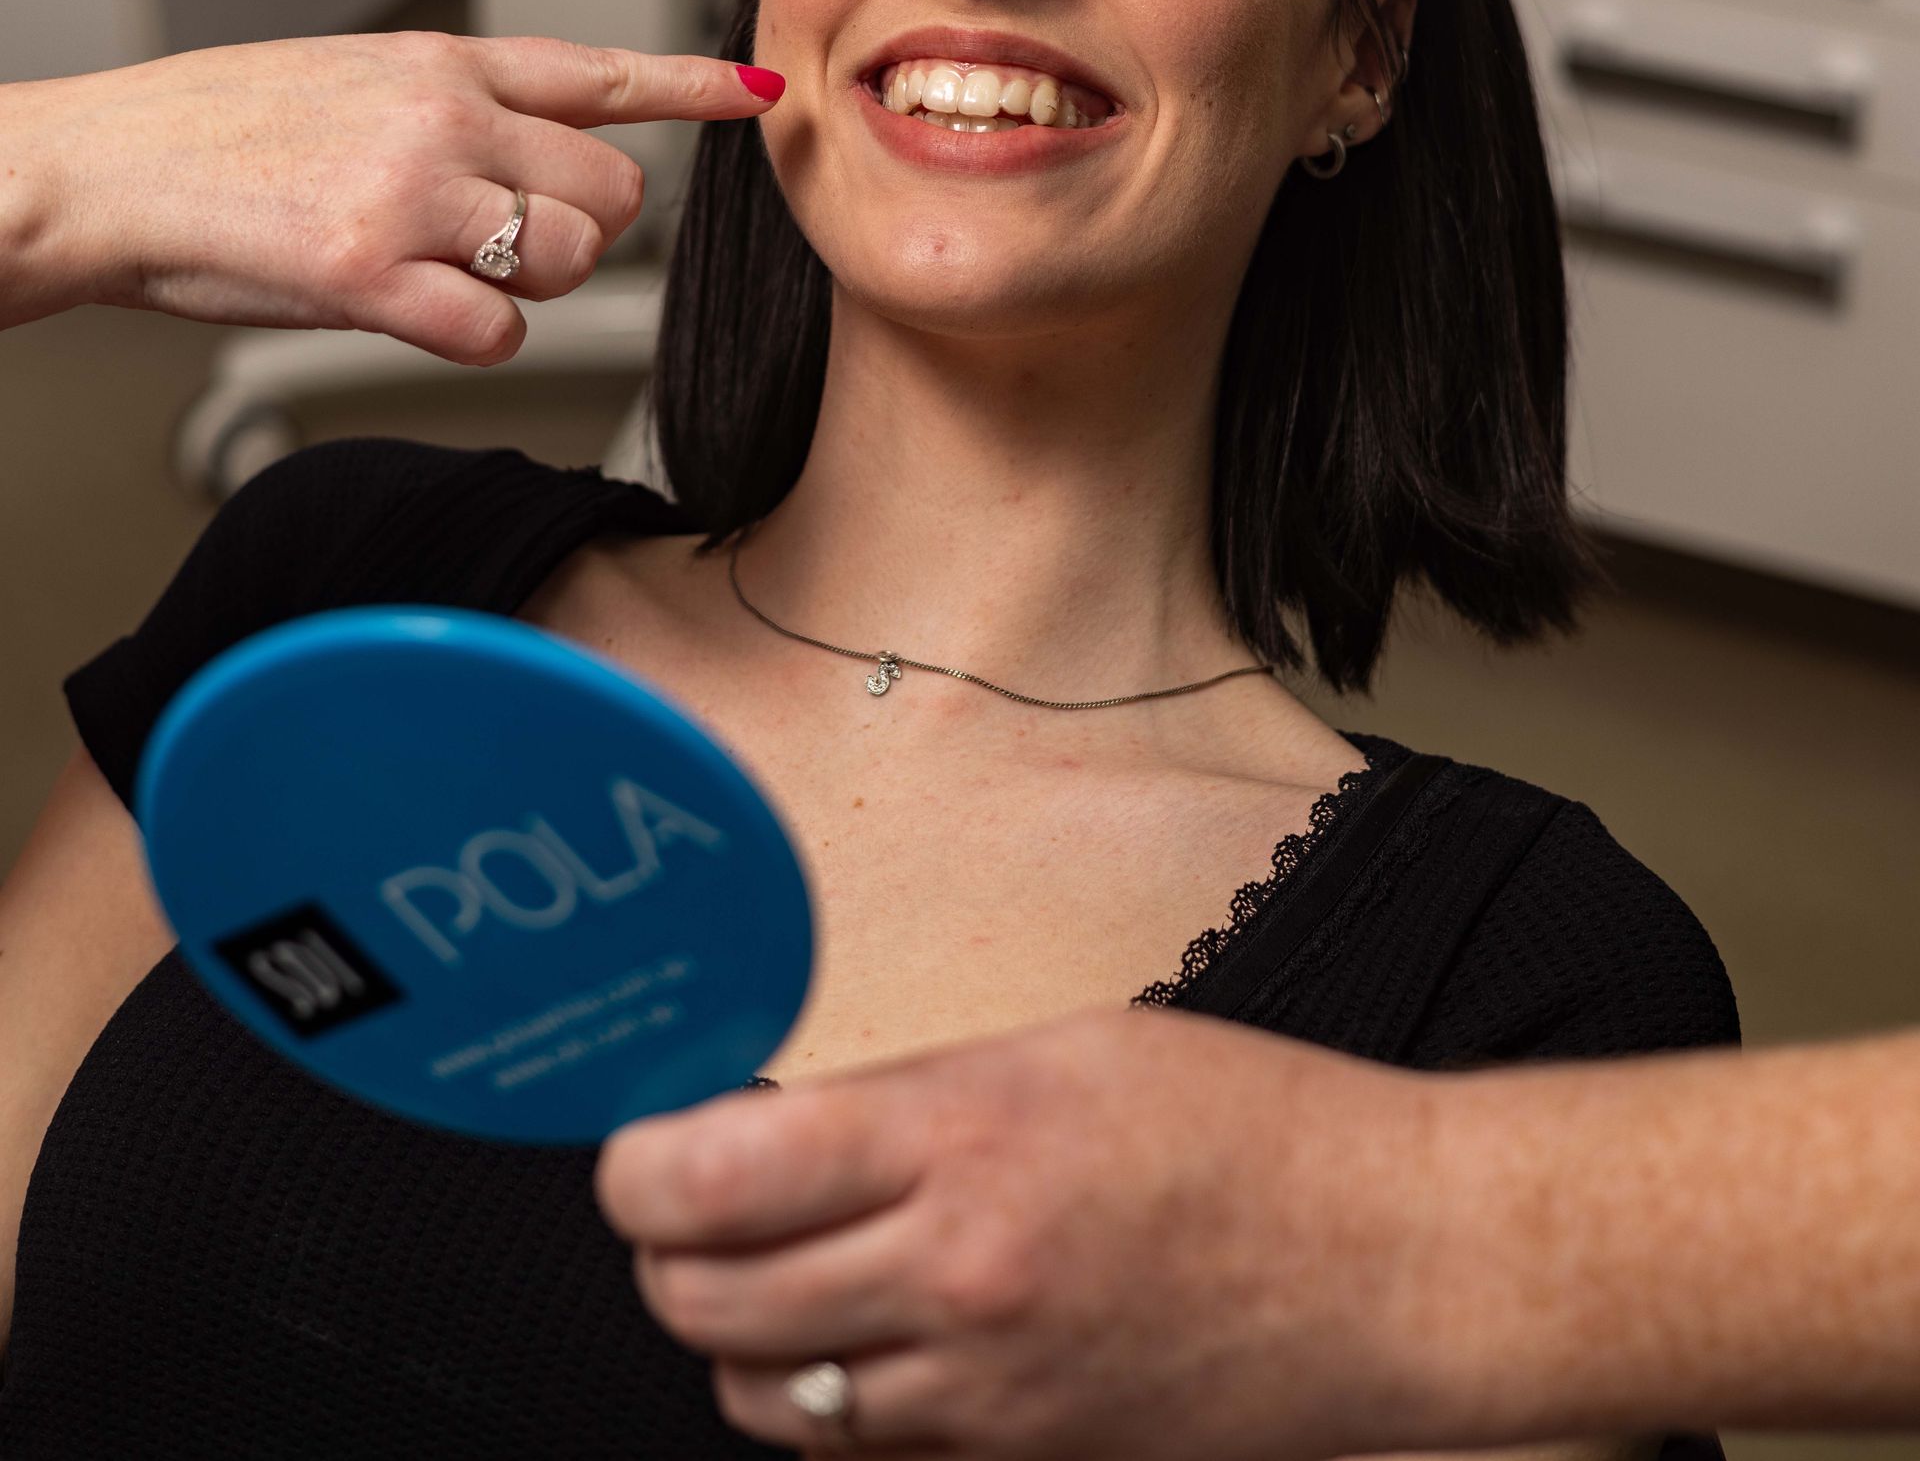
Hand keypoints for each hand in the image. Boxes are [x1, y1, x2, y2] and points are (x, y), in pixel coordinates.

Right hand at [0, 34, 781, 363]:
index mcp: (439, 63)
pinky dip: (472, 339)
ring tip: (437, 272)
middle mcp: (442, 117)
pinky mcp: (371, 275)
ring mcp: (412, 193)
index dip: (688, 84)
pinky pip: (496, 332)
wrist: (104, 172)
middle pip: (609, 192)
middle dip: (578, 233)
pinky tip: (413, 313)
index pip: (596, 68)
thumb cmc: (211, 135)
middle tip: (502, 246)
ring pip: (566, 260)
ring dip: (524, 289)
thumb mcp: (348, 80)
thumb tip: (523, 153)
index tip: (754, 93)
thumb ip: (447, 107)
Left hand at [597, 1008, 1443, 1460]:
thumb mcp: (1065, 1050)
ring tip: (784, 1268)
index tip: (643, 1142)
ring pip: (761, 1399)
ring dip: (743, 1335)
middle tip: (695, 1197)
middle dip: (669, 1249)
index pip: (708, 1180)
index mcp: (962, 1141)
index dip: (637, 1166)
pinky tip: (872, 1337)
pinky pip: (860, 1454)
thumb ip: (910, 1099)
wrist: (1395, 1268)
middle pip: (703, 1303)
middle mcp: (954, 1278)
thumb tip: (774, 1124)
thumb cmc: (1251, 1130)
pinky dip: (832, 1403)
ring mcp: (984, 1397)